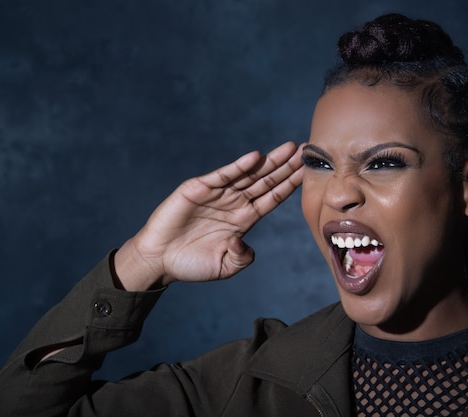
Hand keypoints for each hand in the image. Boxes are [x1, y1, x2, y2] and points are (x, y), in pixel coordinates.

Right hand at [114, 141, 303, 290]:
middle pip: (267, 181)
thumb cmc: (191, 264)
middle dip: (286, 167)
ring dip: (269, 161)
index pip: (273, 198)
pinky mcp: (199, 188)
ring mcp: (218, 194)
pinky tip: (256, 157)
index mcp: (244, 219)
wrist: (159, 259)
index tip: (308, 173)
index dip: (290, 185)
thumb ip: (242, 257)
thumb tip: (247, 244)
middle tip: (306, 150)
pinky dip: (239, 166)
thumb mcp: (224, 267)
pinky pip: (223, 175)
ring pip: (249, 174)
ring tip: (289, 148)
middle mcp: (235, 203)